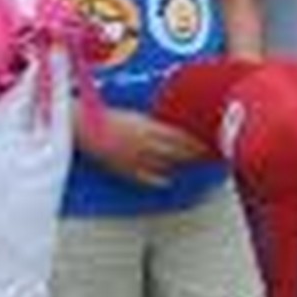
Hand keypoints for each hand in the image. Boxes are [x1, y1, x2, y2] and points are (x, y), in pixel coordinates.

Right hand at [85, 109, 201, 184]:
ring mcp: (136, 158)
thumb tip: (177, 125)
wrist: (84, 127)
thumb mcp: (137, 116)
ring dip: (181, 165)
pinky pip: (147, 177)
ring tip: (194, 165)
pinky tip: (169, 180)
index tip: (211, 142)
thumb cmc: (110, 116)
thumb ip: (157, 123)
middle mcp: (146, 143)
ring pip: (166, 165)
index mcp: (149, 126)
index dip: (198, 142)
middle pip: (179, 152)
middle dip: (196, 154)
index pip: (182, 137)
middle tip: (210, 156)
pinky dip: (161, 179)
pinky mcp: (126, 169)